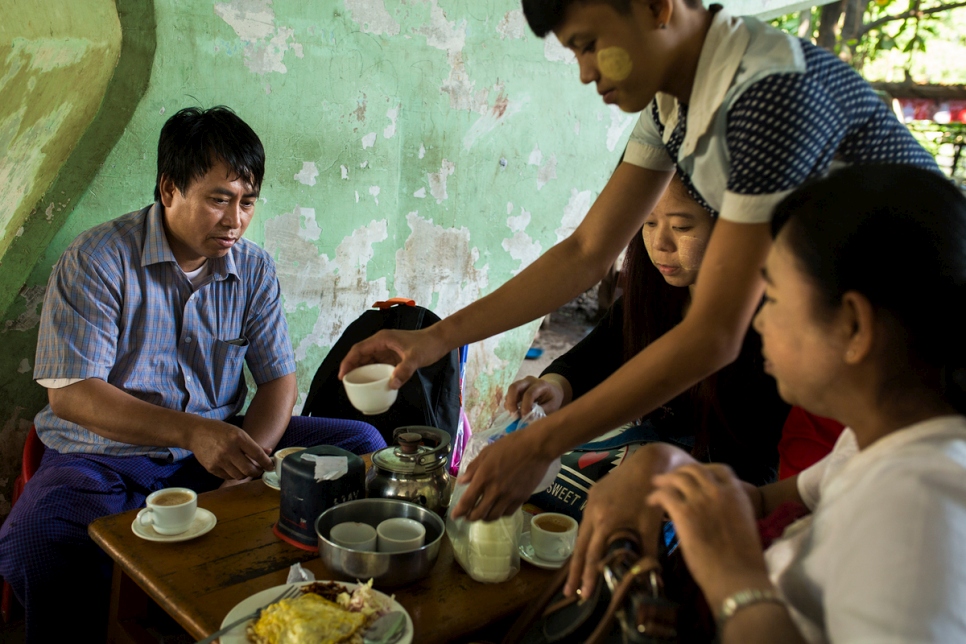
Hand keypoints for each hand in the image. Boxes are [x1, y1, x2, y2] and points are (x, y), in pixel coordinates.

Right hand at [187, 420, 273, 480]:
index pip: (257, 454)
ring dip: (246, 474)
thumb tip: (268, 453)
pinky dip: (235, 475)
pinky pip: (228, 477)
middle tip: (259, 470)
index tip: (271, 466)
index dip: (267, 463)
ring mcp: (219, 460)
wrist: (196, 433)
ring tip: (247, 469)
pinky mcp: (211, 468)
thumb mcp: (238, 432)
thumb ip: (253, 444)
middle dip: (258, 472)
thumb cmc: (220, 431)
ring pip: (239, 476)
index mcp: (238, 438)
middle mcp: (229, 450)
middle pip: (249, 469)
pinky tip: (235, 469)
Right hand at [338, 327, 447, 388]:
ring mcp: (387, 349)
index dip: (347, 362)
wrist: (439, 340)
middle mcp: (381, 343)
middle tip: (346, 384)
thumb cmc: (427, 345)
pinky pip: (378, 364)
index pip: (358, 350)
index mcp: (382, 339)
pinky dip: (372, 372)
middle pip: (360, 355)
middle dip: (351, 368)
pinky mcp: (393, 355)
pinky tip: (371, 383)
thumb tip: (391, 385)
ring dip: (361, 371)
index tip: (342, 376)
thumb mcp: (415, 358)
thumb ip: (404, 371)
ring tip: (355, 385)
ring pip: (368, 360)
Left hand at [450, 427, 555, 520]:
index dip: (459, 511)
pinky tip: (498, 510)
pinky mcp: (521, 498)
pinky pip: (507, 513)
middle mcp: (495, 490)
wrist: (536, 447)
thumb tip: (462, 481)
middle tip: (467, 517)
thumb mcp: (487, 452)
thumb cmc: (510, 445)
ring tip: (482, 515)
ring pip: (493, 516)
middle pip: (478, 514)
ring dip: (484, 518)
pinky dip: (500, 514)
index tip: (455, 516)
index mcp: (484, 477)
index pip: (467, 501)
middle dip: (470, 518)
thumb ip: (473, 468)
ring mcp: (509, 496)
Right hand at [504, 376, 566, 414]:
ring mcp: (522, 383)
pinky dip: (509, 404)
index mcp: (540, 384)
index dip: (525, 407)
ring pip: (509, 391)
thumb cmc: (553, 399)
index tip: (524, 418)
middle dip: (511, 403)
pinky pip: (509, 395)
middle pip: (514, 387)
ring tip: (515, 415)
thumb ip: (541, 412)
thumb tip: (528, 419)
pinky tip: (515, 412)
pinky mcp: (517, 388)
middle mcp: (529, 381)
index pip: (529, 394)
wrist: (552, 390)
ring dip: (509, 405)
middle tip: (514, 416)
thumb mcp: (552, 406)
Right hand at [565, 458, 665, 597]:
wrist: (649, 463)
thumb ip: (648, 552)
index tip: (584, 595)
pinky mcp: (593, 493)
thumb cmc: (652, 495)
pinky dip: (586, 536)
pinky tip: (587, 547)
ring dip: (580, 553)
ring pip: (582, 532)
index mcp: (606, 520)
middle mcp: (593, 510)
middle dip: (575, 571)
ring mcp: (591, 500)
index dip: (588, 576)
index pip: (593, 555)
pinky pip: (587, 519)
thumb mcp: (651, 526)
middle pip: (580, 546)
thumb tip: (649, 576)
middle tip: (569, 593)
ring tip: (577, 574)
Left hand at [647, 464, 770, 606]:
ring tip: (656, 485)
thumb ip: (730, 511)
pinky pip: (665, 495)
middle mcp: (719, 491)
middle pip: (694, 470)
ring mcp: (701, 500)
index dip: (704, 469)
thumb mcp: (743, 525)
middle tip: (669, 479)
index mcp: (737, 494)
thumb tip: (715, 511)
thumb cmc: (744, 560)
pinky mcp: (685, 513)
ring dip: (665, 480)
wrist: (738, 577)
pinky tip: (652, 502)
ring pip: (678, 478)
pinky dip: (656, 496)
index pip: (719, 469)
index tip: (694, 476)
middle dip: (680, 472)